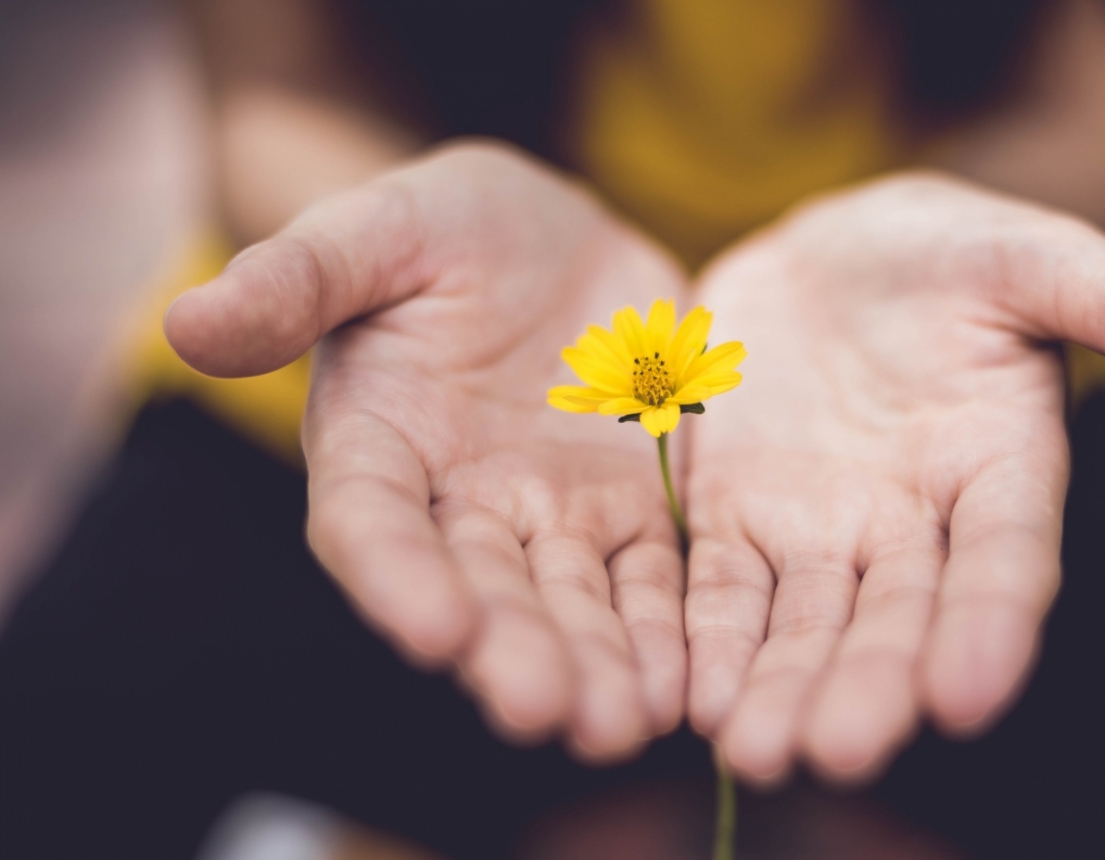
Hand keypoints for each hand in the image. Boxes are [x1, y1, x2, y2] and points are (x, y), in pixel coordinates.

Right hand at [166, 142, 690, 760]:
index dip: (398, 578)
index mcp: (378, 444)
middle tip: (546, 711)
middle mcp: (460, 503)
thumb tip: (187, 321)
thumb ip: (297, 278)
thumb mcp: (378, 229)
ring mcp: (551, 514)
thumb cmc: (444, 227)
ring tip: (623, 724)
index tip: (435, 630)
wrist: (552, 237)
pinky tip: (688, 684)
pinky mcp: (633, 509)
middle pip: (482, 589)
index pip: (373, 524)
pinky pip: (653, 578)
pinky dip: (667, 630)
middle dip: (513, 651)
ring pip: (572, 602)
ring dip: (596, 664)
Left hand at [684, 173, 1104, 783]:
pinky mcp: (736, 519)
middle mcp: (914, 523)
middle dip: (870, 684)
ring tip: (756, 751)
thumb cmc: (947, 254)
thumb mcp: (1034, 259)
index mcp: (1001, 467)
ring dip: (781, 687)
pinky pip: (719, 589)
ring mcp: (821, 530)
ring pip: (805, 623)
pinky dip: (707, 640)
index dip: (991, 624)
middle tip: (838, 751)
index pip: (1006, 559)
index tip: (969, 695)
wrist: (827, 255)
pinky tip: (689, 697)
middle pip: (896, 616)